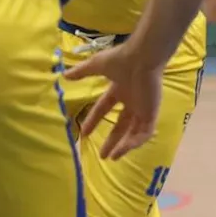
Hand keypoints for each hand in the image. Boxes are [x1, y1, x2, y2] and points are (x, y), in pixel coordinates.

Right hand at [64, 44, 163, 159]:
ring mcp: (142, 108)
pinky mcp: (151, 113)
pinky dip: (133, 143)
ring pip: (133, 132)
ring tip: (112, 158)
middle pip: (120, 125)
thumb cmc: (119, 60)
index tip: (85, 133)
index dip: (94, 120)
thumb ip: (81, 72)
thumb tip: (64, 75)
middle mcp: (132, 101)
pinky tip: (122, 150)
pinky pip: (144, 133)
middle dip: (112, 140)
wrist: (141, 59)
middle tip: (102, 155)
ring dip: (123, 146)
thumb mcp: (95, 66)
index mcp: (119, 90)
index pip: (105, 107)